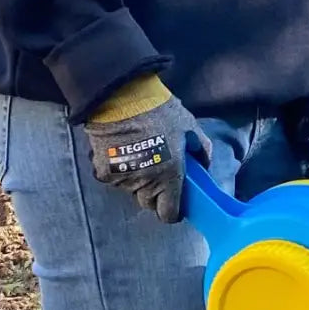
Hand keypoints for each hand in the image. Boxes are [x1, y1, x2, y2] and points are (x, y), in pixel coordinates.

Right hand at [84, 75, 211, 223]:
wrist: (119, 94)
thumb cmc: (159, 110)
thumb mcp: (189, 127)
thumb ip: (201, 150)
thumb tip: (204, 167)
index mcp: (170, 177)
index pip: (168, 214)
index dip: (171, 211)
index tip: (172, 201)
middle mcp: (147, 183)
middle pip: (149, 203)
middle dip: (153, 193)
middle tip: (155, 171)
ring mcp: (124, 179)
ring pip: (131, 191)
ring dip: (135, 180)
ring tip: (137, 155)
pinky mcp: (104, 172)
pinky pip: (112, 179)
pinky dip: (115, 170)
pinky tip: (119, 152)